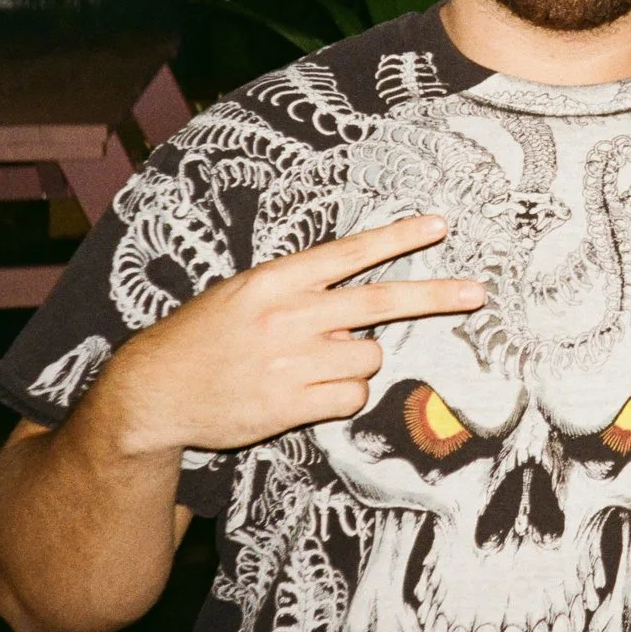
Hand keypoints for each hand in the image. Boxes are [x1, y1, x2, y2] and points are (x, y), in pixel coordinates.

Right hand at [92, 216, 478, 457]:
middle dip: (436, 296)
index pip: (349, 253)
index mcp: (275, 281)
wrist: (153, 392)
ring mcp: (290, 362)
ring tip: (313, 363)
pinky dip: (342, 394)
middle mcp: (288, 316)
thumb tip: (362, 305)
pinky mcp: (290, 404)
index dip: (397, 238)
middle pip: (381, 302)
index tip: (438, 227)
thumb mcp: (243, 295)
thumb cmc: (204, 338)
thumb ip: (299, 291)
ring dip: (356, 360)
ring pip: (369, 355)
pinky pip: (352, 395)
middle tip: (476, 292)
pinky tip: (307, 391)